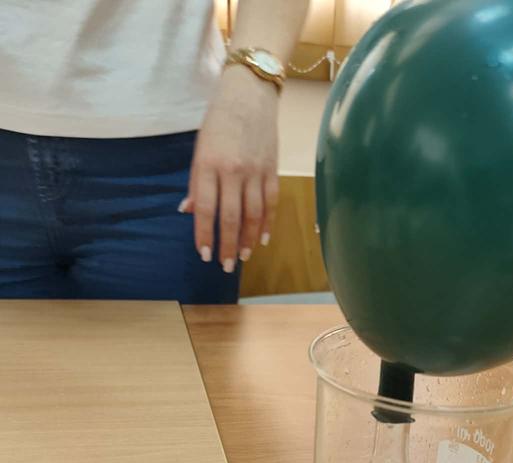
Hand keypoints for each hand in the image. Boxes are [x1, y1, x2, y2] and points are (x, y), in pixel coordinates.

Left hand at [180, 67, 279, 270]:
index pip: (206, 209)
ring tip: (244, 256)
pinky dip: (268, 223)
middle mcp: (233, 171)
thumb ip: (195, 183)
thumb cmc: (219, 122)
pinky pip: (271, 203)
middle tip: (226, 266)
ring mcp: (255, 171)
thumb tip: (188, 212)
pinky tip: (264, 239)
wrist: (250, 94)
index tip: (204, 254)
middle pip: (231, 218)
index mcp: (209, 165)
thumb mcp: (200, 149)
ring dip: (249, 240)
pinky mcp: (272, 170)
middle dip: (228, 245)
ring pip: (254, 215)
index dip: (204, 235)